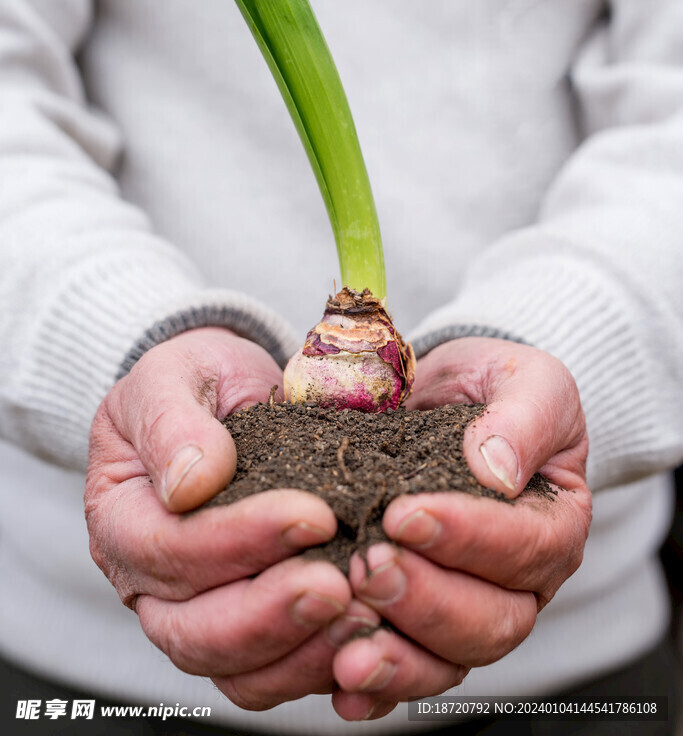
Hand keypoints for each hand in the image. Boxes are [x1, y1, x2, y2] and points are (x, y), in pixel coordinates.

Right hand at [85, 327, 362, 708]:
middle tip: (339, 586)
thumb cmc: (195, 381)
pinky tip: (371, 636)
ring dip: (302, 652)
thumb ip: (172, 421)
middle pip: (194, 632)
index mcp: (120, 518)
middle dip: (271, 614)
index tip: (311, 515)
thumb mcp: (173, 375)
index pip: (168, 549)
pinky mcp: (250, 629)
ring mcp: (197, 615)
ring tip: (365, 616)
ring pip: (237, 670)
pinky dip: (321, 665)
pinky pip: (276, 674)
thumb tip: (191, 482)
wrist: (227, 394)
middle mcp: (149, 583)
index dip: (237, 540)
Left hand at [331, 337, 591, 721]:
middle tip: (367, 566)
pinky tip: (340, 686)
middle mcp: (521, 581)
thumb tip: (497, 469)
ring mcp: (472, 608)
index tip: (405, 514)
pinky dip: (376, 689)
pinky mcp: (422, 624)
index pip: (525, 547)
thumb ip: (524, 417)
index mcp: (555, 522)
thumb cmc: (493, 387)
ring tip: (346, 642)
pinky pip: (408, 670)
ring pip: (450, 658)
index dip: (467, 538)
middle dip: (426, 600)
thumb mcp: (527, 380)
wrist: (446, 396)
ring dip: (398, 656)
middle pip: (492, 620)